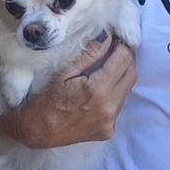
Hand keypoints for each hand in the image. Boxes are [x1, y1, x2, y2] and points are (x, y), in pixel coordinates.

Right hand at [0, 33, 136, 147]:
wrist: (37, 131)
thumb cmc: (45, 99)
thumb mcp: (64, 72)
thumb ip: (90, 54)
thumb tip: (108, 37)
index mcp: (97, 89)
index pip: (123, 60)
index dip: (122, 46)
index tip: (116, 39)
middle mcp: (108, 107)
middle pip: (131, 74)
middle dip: (126, 59)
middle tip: (114, 50)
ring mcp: (110, 121)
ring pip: (127, 89)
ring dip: (121, 76)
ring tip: (106, 69)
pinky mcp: (108, 130)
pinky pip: (119, 105)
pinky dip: (114, 93)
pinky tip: (100, 90)